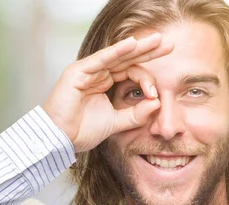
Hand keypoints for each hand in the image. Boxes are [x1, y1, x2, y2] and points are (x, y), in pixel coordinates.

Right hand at [42, 33, 172, 152]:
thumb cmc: (81, 131)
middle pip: (127, 58)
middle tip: (168, 44)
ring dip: (137, 47)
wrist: (60, 140)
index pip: (130, 71)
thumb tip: (157, 103)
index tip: (156, 94)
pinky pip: (100, 59)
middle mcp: (97, 73)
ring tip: (156, 40)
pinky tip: (132, 44)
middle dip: (148, 51)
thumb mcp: (116, 123)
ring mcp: (87, 71)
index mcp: (105, 82)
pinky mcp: (77, 72)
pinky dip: (116, 52)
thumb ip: (136, 114)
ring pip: (116, 56)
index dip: (146, 80)